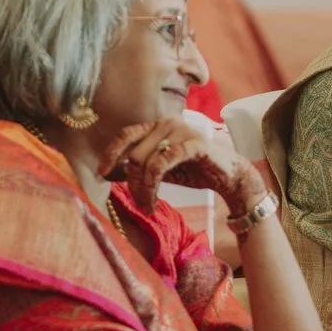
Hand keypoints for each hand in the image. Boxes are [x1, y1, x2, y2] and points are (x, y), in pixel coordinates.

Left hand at [103, 117, 256, 211]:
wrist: (230, 176)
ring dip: (143, 189)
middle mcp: (168, 123)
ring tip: (147, 207)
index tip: (102, 174)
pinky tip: (154, 200)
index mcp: (158, 126)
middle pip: (134, 153)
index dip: (111, 153)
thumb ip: (140, 168)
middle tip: (138, 204)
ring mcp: (181, 131)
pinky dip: (153, 185)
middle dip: (132, 183)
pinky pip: (162, 163)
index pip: (126, 134)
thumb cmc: (196, 171)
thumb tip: (110, 173)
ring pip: (146, 161)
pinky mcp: (193, 144)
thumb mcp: (163, 170)